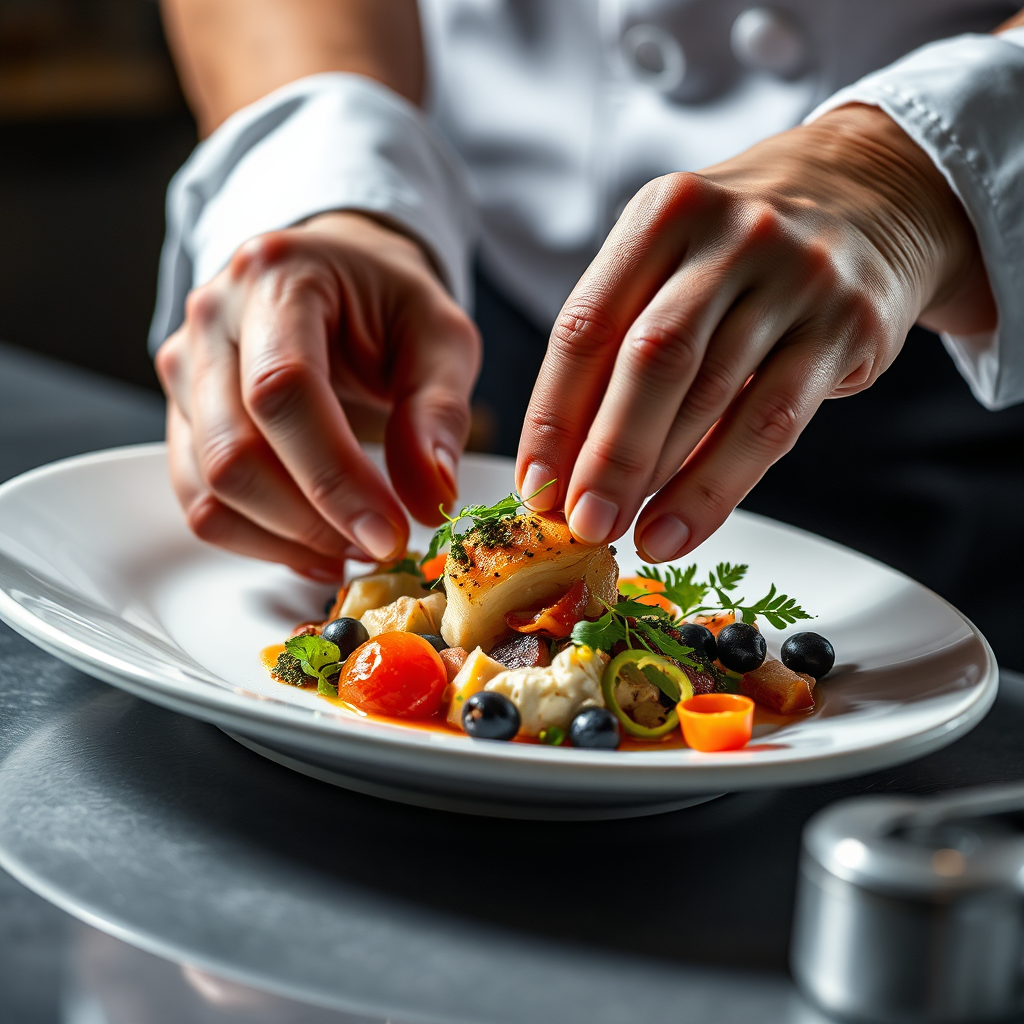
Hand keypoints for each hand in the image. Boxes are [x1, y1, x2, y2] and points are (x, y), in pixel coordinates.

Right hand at [156, 211, 479, 578]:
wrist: (338, 275)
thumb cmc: (390, 301)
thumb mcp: (441, 337)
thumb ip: (438, 414)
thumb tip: (430, 500)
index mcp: (278, 277)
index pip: (283, 390)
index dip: (335, 477)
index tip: (389, 532)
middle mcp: (211, 320)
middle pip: (235, 452)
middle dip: (314, 521)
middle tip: (382, 544)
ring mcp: (185, 372)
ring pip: (210, 489)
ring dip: (288, 540)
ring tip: (356, 546)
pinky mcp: (183, 419)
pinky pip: (201, 503)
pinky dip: (260, 542)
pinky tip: (319, 548)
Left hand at [516, 104, 995, 560]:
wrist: (871, 195)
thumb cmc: (741, 251)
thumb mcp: (673, 259)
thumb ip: (621, 340)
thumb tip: (567, 462)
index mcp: (663, 216)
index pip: (587, 326)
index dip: (552, 415)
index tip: (533, 486)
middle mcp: (731, 237)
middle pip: (653, 359)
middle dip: (607, 453)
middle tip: (579, 522)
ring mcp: (797, 278)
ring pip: (714, 396)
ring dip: (659, 480)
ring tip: (623, 534)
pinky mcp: (848, 326)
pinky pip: (773, 422)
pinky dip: (717, 486)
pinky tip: (679, 529)